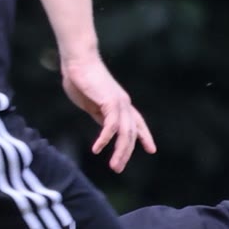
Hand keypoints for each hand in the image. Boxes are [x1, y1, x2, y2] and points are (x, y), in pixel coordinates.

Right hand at [60, 51, 156, 172]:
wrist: (78, 60)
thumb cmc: (81, 78)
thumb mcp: (92, 102)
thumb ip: (99, 114)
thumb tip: (104, 129)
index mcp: (121, 103)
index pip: (137, 122)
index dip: (144, 136)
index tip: (151, 149)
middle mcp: (124, 103)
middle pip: (131, 133)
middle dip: (126, 152)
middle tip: (118, 168)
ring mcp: (119, 102)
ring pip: (125, 133)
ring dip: (120, 151)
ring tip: (113, 165)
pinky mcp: (110, 102)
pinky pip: (111, 126)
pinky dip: (105, 139)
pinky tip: (97, 148)